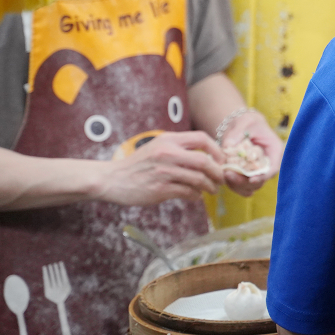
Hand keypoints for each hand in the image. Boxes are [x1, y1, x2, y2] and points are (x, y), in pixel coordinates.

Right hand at [97, 131, 224, 205]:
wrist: (113, 179)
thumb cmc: (138, 164)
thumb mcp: (157, 147)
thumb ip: (179, 148)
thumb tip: (207, 156)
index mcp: (169, 140)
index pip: (201, 138)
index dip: (216, 149)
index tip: (221, 160)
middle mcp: (168, 153)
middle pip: (205, 161)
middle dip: (218, 172)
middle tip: (221, 179)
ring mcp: (164, 172)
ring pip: (198, 179)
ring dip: (209, 186)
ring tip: (211, 189)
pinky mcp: (160, 189)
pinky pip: (188, 192)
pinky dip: (196, 195)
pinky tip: (195, 196)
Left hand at [220, 110, 284, 196]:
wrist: (242, 127)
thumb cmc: (248, 122)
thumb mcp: (245, 122)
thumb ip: (237, 133)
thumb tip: (228, 146)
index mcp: (274, 151)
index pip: (273, 168)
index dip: (263, 176)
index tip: (251, 180)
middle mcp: (267, 165)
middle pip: (260, 181)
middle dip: (245, 182)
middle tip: (229, 174)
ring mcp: (257, 172)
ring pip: (250, 187)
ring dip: (237, 185)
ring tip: (225, 174)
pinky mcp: (246, 176)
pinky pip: (241, 186)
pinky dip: (232, 185)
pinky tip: (224, 175)